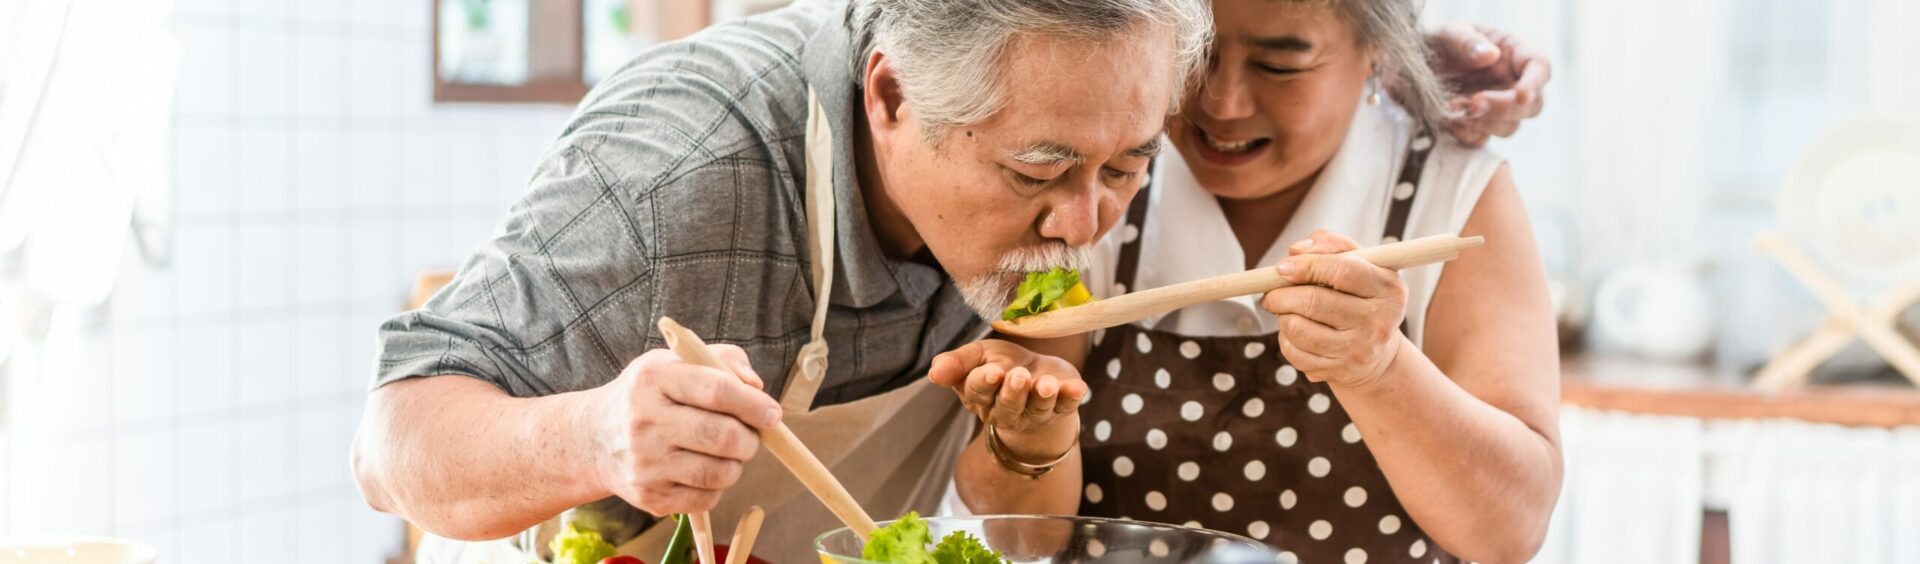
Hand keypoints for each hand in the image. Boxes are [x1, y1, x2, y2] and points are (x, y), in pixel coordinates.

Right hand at [592, 346, 782, 515]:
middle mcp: (644, 421)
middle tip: (750, 435)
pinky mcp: (648, 496)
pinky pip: (707, 499)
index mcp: (653, 379)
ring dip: (736, 464)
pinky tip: (703, 470)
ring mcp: (645, 463)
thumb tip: (757, 387)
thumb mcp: (674, 362)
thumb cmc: (648, 395)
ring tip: (726, 452)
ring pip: (720, 472)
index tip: (773, 414)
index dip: (754, 404)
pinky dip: (717, 486)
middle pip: (723, 436)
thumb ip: (721, 360)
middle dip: (750, 438)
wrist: (594, 438)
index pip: (717, 390)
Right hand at [928, 340, 1087, 461]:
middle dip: (1013, 393)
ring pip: (1036, 409)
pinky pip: (1066, 407)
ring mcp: (1035, 412)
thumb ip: (957, 363)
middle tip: (1019, 376)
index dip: (984, 383)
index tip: (992, 371)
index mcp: (980, 396)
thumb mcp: (977, 356)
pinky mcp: (1061, 408)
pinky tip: (1078, 388)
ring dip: (1043, 397)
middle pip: (1007, 406)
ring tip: (1048, 385)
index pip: (977, 392)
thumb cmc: (1002, 365)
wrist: (1037, 374)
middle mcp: (1006, 410)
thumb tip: (934, 373)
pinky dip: (1072, 397)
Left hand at [1260, 229, 1409, 390]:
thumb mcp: (1360, 265)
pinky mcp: (1340, 371)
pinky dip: (1286, 339)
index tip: (1282, 267)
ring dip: (1282, 316)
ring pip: (1299, 329)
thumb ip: (1332, 245)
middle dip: (1282, 294)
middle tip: (1271, 293)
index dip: (1307, 265)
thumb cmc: (1361, 297)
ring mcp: (1360, 349)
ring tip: (1286, 312)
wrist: (1377, 354)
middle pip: (1315, 301)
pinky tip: (1295, 333)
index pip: (1343, 269)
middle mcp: (1379, 321)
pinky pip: (1295, 353)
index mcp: (1388, 288)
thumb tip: (1296, 250)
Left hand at [1426, 23, 1550, 145]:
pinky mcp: (1476, 127)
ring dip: (1483, 122)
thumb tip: (1491, 55)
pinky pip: (1480, 140)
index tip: (1522, 95)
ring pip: (1509, 127)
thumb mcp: (1448, 33)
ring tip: (1453, 105)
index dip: (1535, 83)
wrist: (1407, 68)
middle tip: (1475, 102)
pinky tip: (1448, 119)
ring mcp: (1495, 108)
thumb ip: (1468, 41)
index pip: (1539, 68)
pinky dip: (1466, 133)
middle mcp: (1510, 83)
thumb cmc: (1436, 42)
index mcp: (1513, 53)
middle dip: (1505, 108)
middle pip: (1531, 106)